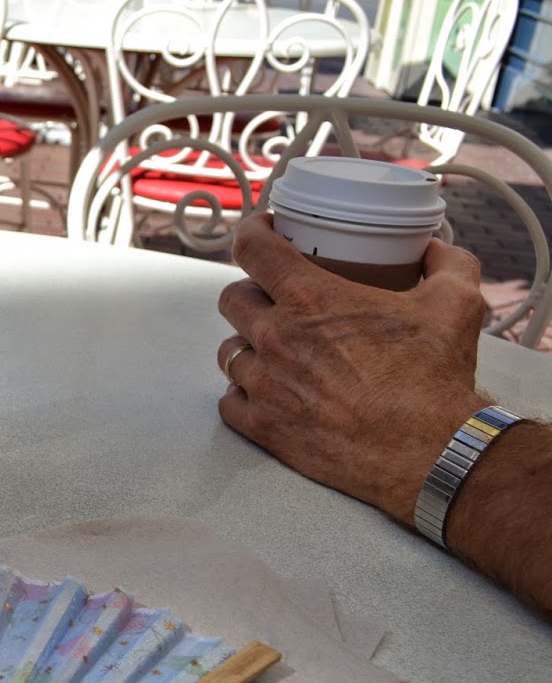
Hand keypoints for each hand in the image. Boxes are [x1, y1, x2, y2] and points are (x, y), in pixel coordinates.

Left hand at [216, 213, 490, 522]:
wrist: (430, 451)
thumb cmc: (436, 379)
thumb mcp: (455, 304)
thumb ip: (446, 264)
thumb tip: (435, 251)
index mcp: (311, 298)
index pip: (252, 248)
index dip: (251, 232)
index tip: (261, 232)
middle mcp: (276, 338)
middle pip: (232, 299)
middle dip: (252, 293)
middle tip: (275, 300)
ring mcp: (264, 384)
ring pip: (227, 351)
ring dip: (247, 345)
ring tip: (275, 349)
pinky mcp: (262, 426)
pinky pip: (229, 401)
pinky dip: (244, 394)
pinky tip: (269, 391)